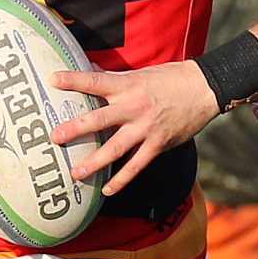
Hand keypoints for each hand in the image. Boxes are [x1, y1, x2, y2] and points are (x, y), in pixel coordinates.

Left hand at [50, 60, 220, 195]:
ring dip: (94, 162)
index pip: (96, 81)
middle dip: (76, 128)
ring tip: (75, 173)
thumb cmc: (170, 78)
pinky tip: (106, 190)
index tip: (52, 80)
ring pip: (116, 148)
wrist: (204, 89)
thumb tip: (89, 68)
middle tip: (55, 137)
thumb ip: (113, 77)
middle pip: (100, 119)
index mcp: (128, 85)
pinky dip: (121, 179)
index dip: (74, 80)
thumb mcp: (141, 73)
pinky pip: (136, 166)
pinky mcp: (158, 144)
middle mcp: (134, 107)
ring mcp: (146, 128)